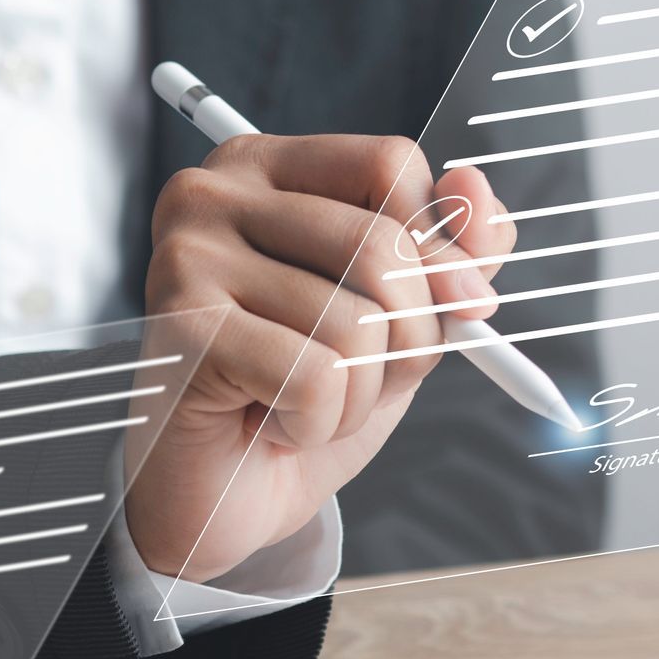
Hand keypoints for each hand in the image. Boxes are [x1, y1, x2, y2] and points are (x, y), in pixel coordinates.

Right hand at [124, 133, 515, 581]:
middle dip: (409, 338)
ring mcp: (188, 258)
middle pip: (382, 246)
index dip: (439, 248)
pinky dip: (319, 422)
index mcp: (264, 167)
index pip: (390, 164)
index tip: (440, 306)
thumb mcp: (398, 314)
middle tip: (362, 376)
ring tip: (304, 403)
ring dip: (358, 394)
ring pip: (356, 324)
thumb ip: (447, 249)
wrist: (220, 494)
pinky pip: (318, 378)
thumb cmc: (302, 393)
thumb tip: (475, 190)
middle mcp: (211, 195)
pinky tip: (275, 423)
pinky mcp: (183, 330)